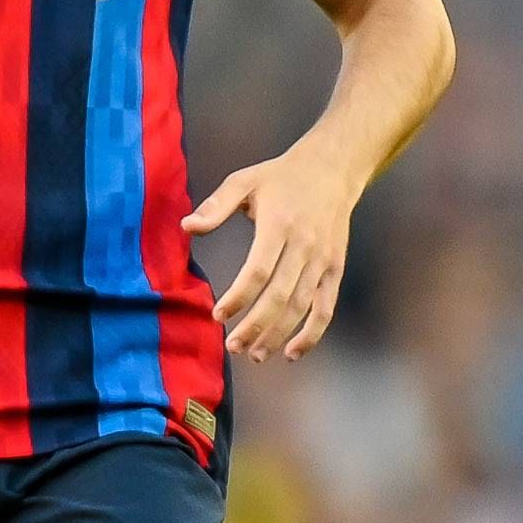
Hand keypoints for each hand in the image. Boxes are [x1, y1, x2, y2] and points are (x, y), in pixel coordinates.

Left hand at [184, 147, 360, 360]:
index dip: (239, 297)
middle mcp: (305, 245)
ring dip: (278, 335)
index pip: (259, 270)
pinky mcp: (335, 269)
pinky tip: (291, 353)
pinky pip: (325, 308)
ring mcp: (323, 260)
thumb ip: (216, 205)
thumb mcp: (245, 181)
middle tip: (233, 346)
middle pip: (280, 295)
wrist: (333, 168)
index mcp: (279, 224)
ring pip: (301, 307)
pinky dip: (312, 334)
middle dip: (256, 325)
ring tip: (254, 354)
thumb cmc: (281, 177)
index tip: (218, 315)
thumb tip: (187, 227)